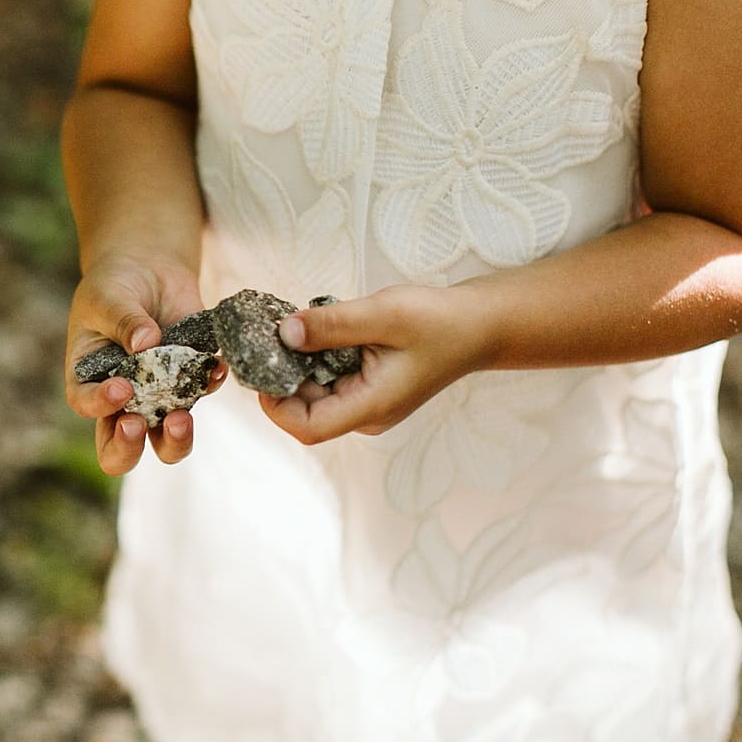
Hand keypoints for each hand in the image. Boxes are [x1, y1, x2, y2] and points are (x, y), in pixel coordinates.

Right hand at [63, 253, 227, 474]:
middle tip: (138, 423)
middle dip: (127, 447)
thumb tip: (146, 341)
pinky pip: (202, 393)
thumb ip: (123, 319)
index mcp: (88, 380)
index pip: (86, 405)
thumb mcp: (107, 296)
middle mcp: (122, 400)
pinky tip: (216, 367)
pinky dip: (211, 384)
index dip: (99, 405)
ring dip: (175, 439)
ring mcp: (158, 396)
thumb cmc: (113, 286)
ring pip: (165, 441)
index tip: (120, 387)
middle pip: (119, 449)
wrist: (148, 270)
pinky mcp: (190, 380)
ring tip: (181, 418)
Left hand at [256, 284, 494, 444]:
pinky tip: (319, 330)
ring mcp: (367, 403)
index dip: (276, 405)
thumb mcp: (384, 314)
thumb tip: (283, 333)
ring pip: (315, 393)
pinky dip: (315, 357)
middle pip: (305, 410)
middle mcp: (366, 414)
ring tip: (295, 327)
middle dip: (282, 377)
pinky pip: (329, 379)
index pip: (308, 427)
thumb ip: (332, 325)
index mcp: (372, 407)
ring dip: (298, 364)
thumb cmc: (440, 321)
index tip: (263, 367)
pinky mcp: (368, 387)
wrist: (479, 325)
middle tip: (268, 336)